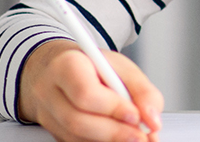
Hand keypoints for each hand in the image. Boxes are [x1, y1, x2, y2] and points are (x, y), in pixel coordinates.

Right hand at [18, 40, 162, 141]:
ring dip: (110, 141)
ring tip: (134, 136)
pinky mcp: (53, 132)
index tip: (135, 115)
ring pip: (75, 137)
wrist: (58, 70)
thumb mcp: (119, 66)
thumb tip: (152, 119)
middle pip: (77, 121)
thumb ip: (141, 89)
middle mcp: (49, 91)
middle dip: (114, 133)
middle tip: (140, 136)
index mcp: (65, 66)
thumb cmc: (89, 66)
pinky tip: (117, 138)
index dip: (113, 108)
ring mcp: (47, 114)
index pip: (85, 93)